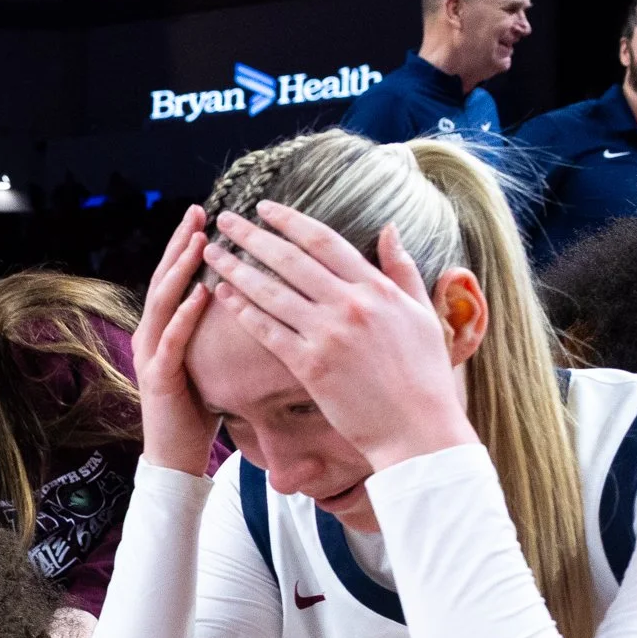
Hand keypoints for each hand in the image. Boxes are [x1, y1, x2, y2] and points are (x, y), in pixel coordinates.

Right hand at [132, 205, 228, 475]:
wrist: (175, 460)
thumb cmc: (197, 414)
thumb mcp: (209, 364)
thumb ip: (216, 334)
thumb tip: (248, 305)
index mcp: (164, 331)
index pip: (174, 278)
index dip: (186, 246)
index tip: (205, 217)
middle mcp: (150, 337)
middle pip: (163, 280)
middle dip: (180, 245)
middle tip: (198, 212)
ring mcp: (150, 356)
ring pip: (162, 302)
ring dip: (180, 269)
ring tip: (198, 241)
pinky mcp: (158, 379)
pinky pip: (171, 341)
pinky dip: (184, 316)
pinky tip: (200, 294)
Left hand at [207, 203, 479, 471]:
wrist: (418, 429)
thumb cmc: (424, 374)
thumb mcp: (422, 313)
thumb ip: (402, 269)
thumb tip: (389, 229)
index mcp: (377, 288)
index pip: (324, 241)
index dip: (290, 221)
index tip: (265, 208)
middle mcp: (350, 305)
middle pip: (290, 260)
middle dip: (252, 236)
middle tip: (226, 220)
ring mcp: (328, 336)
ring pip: (271, 292)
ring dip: (236, 269)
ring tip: (211, 252)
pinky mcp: (310, 367)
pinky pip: (267, 331)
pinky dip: (242, 310)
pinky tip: (222, 294)